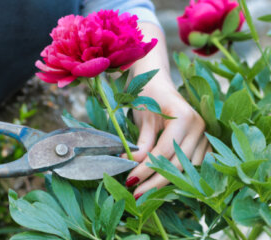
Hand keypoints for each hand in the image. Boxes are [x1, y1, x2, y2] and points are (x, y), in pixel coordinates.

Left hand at [123, 72, 209, 198]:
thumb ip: (141, 143)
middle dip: (156, 181)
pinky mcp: (204, 142)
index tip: (131, 180)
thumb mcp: (142, 118)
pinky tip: (163, 182)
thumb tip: (134, 165)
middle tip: (137, 193)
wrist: (158, 82)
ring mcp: (205, 135)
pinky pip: (194, 165)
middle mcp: (199, 126)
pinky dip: (179, 175)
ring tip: (147, 190)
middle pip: (178, 164)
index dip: (147, 168)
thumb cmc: (147, 95)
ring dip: (167, 181)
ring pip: (188, 168)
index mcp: (184, 117)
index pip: (165, 151)